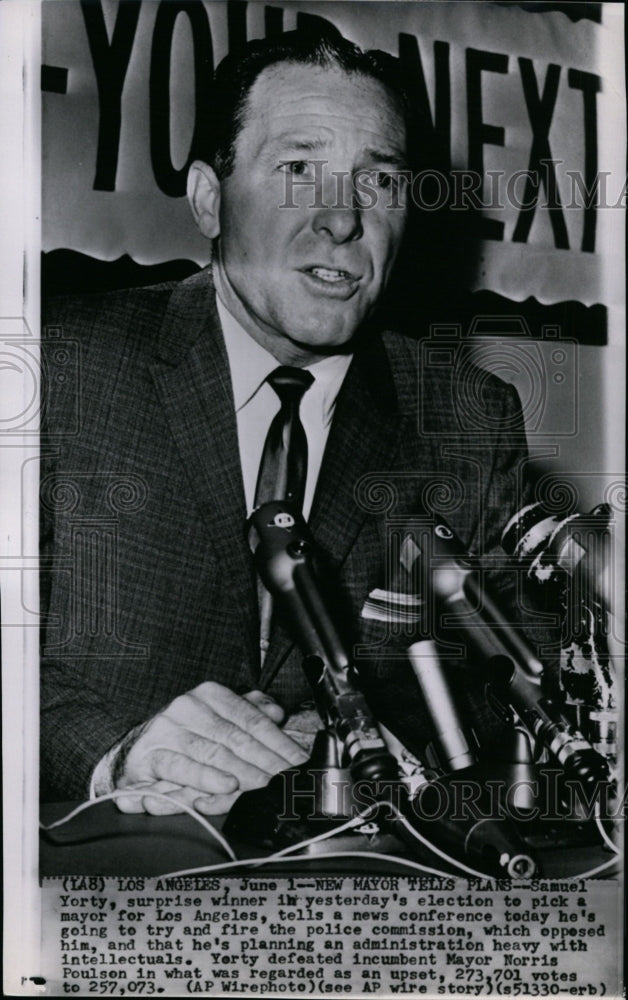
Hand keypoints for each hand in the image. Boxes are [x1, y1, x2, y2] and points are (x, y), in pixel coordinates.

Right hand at [113, 682, 307, 815]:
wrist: (132, 756)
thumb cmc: (182, 740)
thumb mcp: (218, 721)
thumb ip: (249, 713)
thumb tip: (277, 713)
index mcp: (210, 695)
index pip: (252, 719)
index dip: (279, 742)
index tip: (298, 763)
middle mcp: (189, 707)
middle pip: (237, 738)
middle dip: (266, 762)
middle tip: (288, 781)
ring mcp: (168, 728)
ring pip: (214, 753)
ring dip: (243, 772)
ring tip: (264, 785)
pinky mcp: (149, 754)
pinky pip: (182, 767)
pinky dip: (204, 778)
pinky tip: (225, 785)